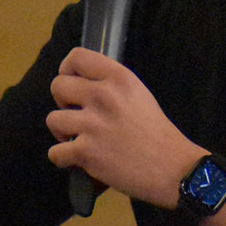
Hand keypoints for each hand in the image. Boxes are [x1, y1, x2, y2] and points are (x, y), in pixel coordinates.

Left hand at [46, 47, 200, 209]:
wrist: (173, 168)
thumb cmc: (159, 134)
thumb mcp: (140, 95)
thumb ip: (113, 87)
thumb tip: (83, 89)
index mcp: (119, 78)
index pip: (77, 57)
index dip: (67, 71)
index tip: (74, 86)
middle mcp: (103, 96)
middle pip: (58, 85)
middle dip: (63, 102)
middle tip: (79, 116)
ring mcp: (92, 124)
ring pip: (52, 119)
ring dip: (62, 132)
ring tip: (80, 140)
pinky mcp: (85, 151)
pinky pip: (55, 152)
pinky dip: (64, 159)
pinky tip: (79, 161)